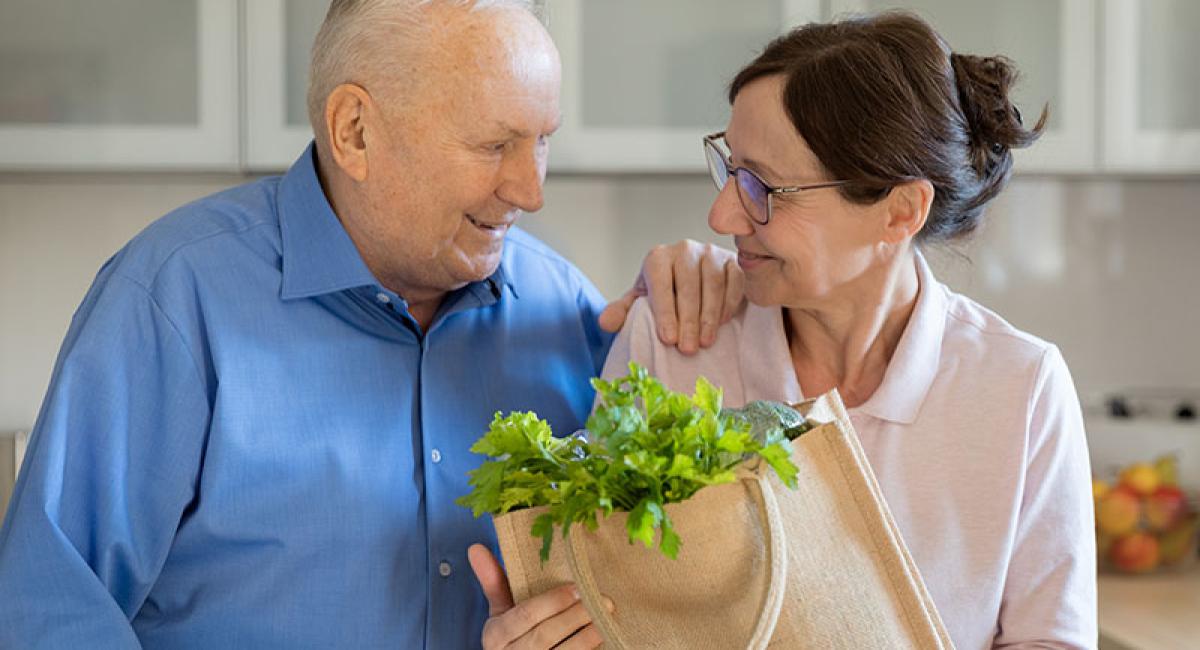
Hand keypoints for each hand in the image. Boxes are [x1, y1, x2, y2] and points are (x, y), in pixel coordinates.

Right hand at [469, 544, 607, 648]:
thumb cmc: (511, 639)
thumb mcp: (499, 614)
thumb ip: (493, 582)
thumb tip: (476, 548)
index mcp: (496, 636)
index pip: (526, 614)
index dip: (553, 600)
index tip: (576, 587)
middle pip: (546, 634)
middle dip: (575, 615)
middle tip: (602, 599)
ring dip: (588, 635)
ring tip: (606, 617)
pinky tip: (603, 637)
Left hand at [599, 240, 742, 354]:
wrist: (696, 279)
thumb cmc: (667, 294)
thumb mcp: (642, 301)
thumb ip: (624, 312)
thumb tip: (605, 323)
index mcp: (658, 257)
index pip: (660, 283)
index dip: (664, 312)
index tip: (668, 339)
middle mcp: (684, 249)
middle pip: (688, 285)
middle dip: (687, 320)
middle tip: (687, 349)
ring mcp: (711, 253)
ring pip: (712, 283)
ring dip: (709, 316)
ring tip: (705, 342)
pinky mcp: (733, 260)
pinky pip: (735, 280)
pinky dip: (729, 302)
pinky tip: (723, 323)